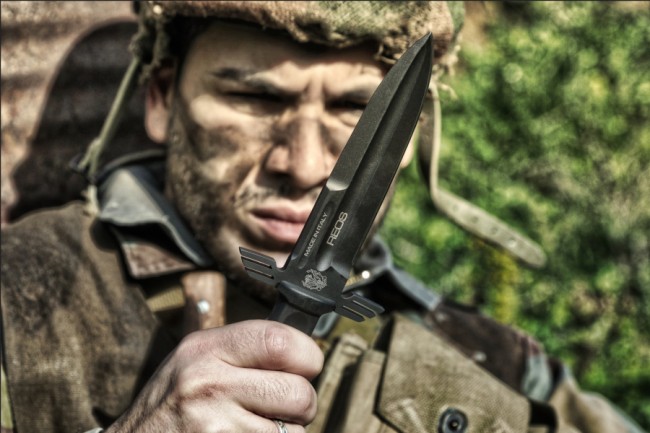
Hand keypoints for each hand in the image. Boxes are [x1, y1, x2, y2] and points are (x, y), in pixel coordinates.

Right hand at [106, 320, 323, 431]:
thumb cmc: (169, 406)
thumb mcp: (194, 361)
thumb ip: (243, 350)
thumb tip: (301, 351)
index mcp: (206, 349)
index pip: (280, 341)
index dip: (307, 355)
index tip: (306, 365)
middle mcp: (209, 384)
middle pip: (299, 392)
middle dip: (303, 403)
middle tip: (284, 406)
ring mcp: (216, 426)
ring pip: (293, 432)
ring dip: (286, 432)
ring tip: (255, 426)